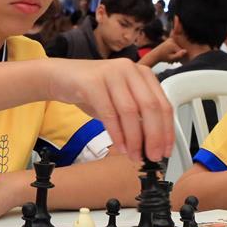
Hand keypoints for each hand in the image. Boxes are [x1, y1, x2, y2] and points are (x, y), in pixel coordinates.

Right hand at [45, 58, 173, 162]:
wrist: (60, 77)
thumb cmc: (93, 91)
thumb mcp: (121, 102)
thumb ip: (138, 118)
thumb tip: (152, 146)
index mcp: (143, 74)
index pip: (163, 104)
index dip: (167, 130)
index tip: (166, 150)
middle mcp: (130, 69)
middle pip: (150, 106)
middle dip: (154, 136)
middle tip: (153, 156)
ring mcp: (111, 73)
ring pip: (130, 111)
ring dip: (134, 139)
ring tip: (134, 155)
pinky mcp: (92, 82)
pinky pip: (109, 113)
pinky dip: (117, 133)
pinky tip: (120, 147)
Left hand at [139, 38, 185, 67]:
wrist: (155, 54)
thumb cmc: (163, 57)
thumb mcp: (171, 58)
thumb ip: (178, 55)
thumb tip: (185, 51)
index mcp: (173, 44)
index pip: (182, 51)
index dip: (180, 57)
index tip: (175, 61)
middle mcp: (172, 40)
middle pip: (180, 49)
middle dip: (178, 55)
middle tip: (172, 60)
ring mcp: (171, 39)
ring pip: (178, 48)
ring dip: (176, 53)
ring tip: (171, 56)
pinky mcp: (170, 40)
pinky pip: (176, 46)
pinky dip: (174, 50)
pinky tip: (170, 53)